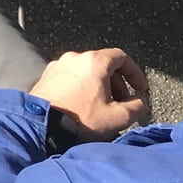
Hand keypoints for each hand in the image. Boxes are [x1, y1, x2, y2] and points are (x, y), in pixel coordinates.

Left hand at [29, 49, 151, 140]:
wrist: (42, 126)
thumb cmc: (80, 119)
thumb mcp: (119, 117)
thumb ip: (137, 107)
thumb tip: (138, 103)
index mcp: (93, 62)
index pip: (121, 57)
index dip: (135, 73)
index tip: (140, 88)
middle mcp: (74, 58)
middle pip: (103, 64)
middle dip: (117, 83)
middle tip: (122, 102)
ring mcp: (57, 66)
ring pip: (86, 71)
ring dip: (100, 86)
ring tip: (103, 107)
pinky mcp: (45, 77)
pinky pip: (70, 77)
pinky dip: (82, 87)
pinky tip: (83, 106)